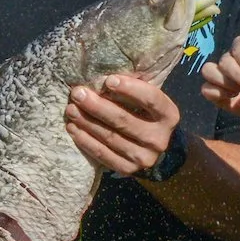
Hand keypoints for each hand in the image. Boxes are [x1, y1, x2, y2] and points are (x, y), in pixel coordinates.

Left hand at [65, 72, 180, 176]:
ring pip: (111, 138)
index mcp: (169, 115)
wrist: (149, 145)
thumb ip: (133, 86)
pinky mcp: (128, 169)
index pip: (152, 99)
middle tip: (77, 94)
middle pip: (124, 120)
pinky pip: (103, 155)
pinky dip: (86, 141)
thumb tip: (105, 71)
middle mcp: (160, 139)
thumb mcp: (145, 98)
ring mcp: (145, 157)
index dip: (130, 89)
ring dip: (87, 123)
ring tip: (70, 110)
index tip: (109, 80)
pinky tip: (73, 128)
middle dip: (97, 106)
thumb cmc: (142, 112)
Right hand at [201, 36, 239, 126]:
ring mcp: (225, 77)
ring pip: (209, 71)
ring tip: (239, 92)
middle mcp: (235, 60)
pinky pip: (206, 89)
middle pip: (224, 61)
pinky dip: (216, 93)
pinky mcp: (219, 95)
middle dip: (237, 75)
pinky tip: (232, 98)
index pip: (239, 45)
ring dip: (224, 82)